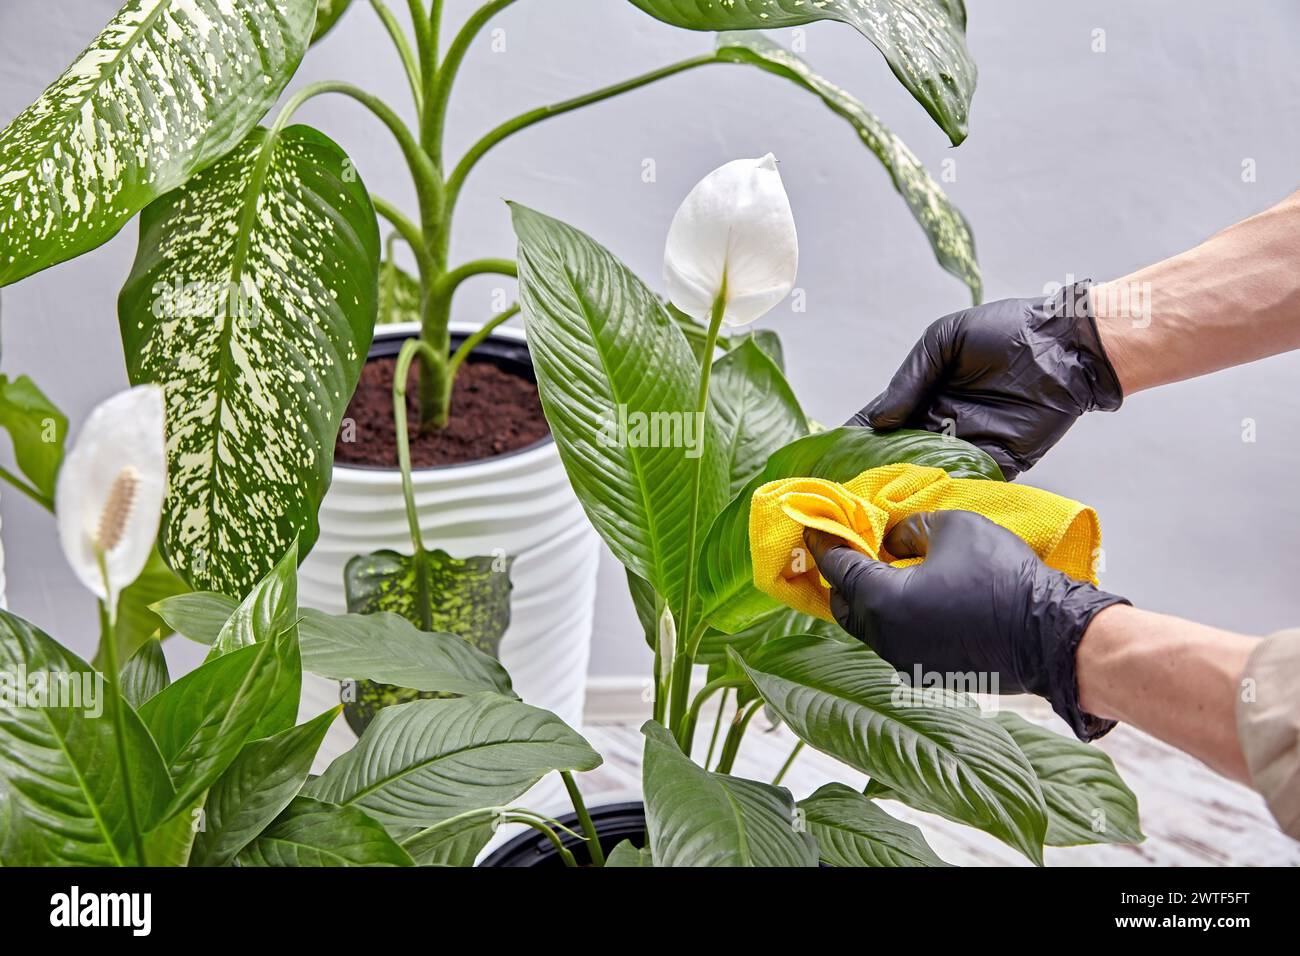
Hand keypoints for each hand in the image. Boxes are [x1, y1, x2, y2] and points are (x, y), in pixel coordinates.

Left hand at [804, 512, 1128, 739]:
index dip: (825, 543)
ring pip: (870, 627)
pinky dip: (894, 617)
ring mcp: (906, 661)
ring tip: (881, 570)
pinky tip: (911, 597)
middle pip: (844, 604)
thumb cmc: (1002, 576)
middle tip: (848, 549)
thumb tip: (893, 542)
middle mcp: (886, 639)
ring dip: (869, 599)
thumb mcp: (953, 529)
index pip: (839, 568)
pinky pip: (896, 640)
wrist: (1050, 635)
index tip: (815, 528)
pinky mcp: (928, 671)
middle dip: (842, 576)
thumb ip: (910, 530)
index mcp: (882, 602)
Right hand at [850, 282, 1122, 478]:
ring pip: (927, 473)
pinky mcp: (999, 462)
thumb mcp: (945, 340)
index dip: (855, 437)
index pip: (881, 422)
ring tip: (873, 503)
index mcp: (925, 395)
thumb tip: (877, 420)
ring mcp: (969, 446)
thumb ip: (910, 378)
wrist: (1066, 344)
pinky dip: (945, 494)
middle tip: (845, 489)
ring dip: (904, 486)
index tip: (829, 455)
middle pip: (899, 454)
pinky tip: (919, 506)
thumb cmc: (1008, 330)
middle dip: (873, 470)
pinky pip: (967, 483)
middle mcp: (942, 424)